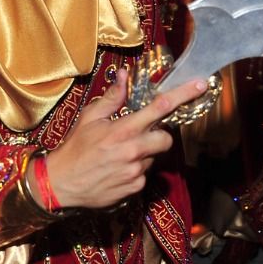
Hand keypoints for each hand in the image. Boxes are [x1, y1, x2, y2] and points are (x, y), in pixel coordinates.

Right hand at [44, 71, 207, 208]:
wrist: (60, 184)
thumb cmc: (74, 149)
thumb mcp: (89, 118)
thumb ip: (112, 98)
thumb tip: (124, 75)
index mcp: (123, 129)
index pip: (160, 107)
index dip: (184, 94)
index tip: (201, 84)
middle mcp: (134, 151)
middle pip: (166, 138)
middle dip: (159, 134)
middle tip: (141, 134)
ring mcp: (135, 171)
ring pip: (153, 157)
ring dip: (143, 153)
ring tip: (119, 154)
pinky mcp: (134, 188)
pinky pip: (144, 174)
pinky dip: (135, 170)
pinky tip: (117, 169)